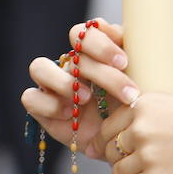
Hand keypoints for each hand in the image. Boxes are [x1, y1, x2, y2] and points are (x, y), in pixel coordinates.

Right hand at [23, 20, 136, 152]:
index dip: (102, 44)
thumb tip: (123, 34)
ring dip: (64, 82)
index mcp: (94, 51)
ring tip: (87, 99)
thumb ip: (136, 52)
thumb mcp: (142, 79)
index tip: (125, 62)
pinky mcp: (42, 108)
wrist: (126, 142)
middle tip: (126, 91)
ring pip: (39, 67)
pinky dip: (49, 104)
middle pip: (73, 52)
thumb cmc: (134, 106)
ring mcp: (53, 84)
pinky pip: (30, 97)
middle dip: (102, 73)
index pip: (86, 31)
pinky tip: (70, 114)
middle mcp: (71, 64)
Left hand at [93, 92, 172, 173]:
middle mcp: (142, 128)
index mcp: (148, 103)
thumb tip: (171, 112)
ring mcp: (146, 157)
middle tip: (113, 161)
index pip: (113, 120)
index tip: (104, 142)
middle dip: (112, 155)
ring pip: (117, 170)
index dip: (109, 134)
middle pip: (111, 146)